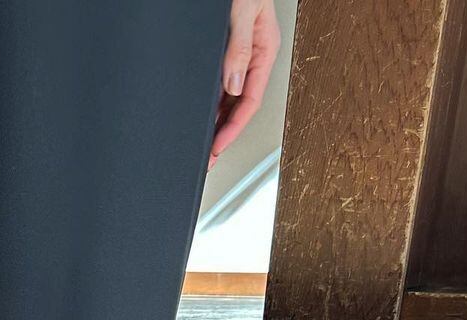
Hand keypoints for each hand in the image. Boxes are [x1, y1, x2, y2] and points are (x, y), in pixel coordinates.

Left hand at [210, 0, 279, 169]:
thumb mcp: (243, 13)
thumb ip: (239, 48)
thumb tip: (233, 84)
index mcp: (264, 51)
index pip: (250, 100)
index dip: (233, 128)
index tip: (217, 146)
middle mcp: (253, 58)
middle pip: (239, 107)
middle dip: (223, 135)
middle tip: (208, 159)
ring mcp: (240, 57)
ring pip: (229, 100)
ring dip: (217, 125)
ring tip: (204, 148)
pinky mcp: (227, 53)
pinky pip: (220, 86)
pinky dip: (211, 106)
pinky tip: (202, 120)